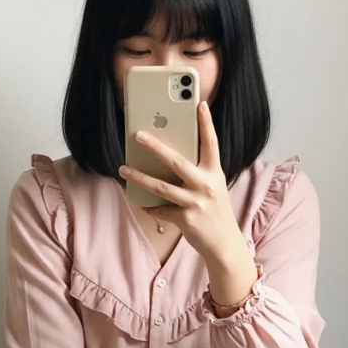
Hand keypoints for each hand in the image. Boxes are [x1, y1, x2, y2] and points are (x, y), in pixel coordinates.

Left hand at [118, 100, 241, 259]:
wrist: (224, 243)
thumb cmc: (215, 211)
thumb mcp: (213, 187)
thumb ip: (198, 172)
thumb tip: (169, 158)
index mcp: (214, 173)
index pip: (211, 143)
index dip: (206, 123)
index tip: (199, 104)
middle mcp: (206, 186)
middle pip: (177, 162)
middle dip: (156, 147)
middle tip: (138, 135)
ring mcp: (196, 203)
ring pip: (161, 187)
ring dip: (139, 177)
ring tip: (123, 168)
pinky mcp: (185, 220)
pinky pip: (161, 210)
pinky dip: (149, 206)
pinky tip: (140, 202)